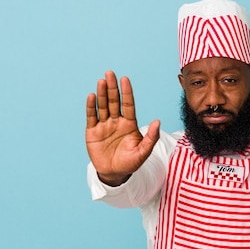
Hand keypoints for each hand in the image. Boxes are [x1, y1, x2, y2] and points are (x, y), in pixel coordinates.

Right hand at [85, 70, 159, 185]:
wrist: (114, 174)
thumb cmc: (130, 163)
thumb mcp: (143, 152)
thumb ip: (151, 138)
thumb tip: (158, 121)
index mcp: (129, 124)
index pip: (128, 104)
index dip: (127, 92)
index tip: (125, 79)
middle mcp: (116, 121)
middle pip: (114, 101)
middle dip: (112, 88)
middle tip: (110, 73)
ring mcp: (104, 125)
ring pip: (103, 106)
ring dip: (102, 94)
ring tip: (101, 81)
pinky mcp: (92, 132)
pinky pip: (92, 117)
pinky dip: (91, 107)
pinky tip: (92, 96)